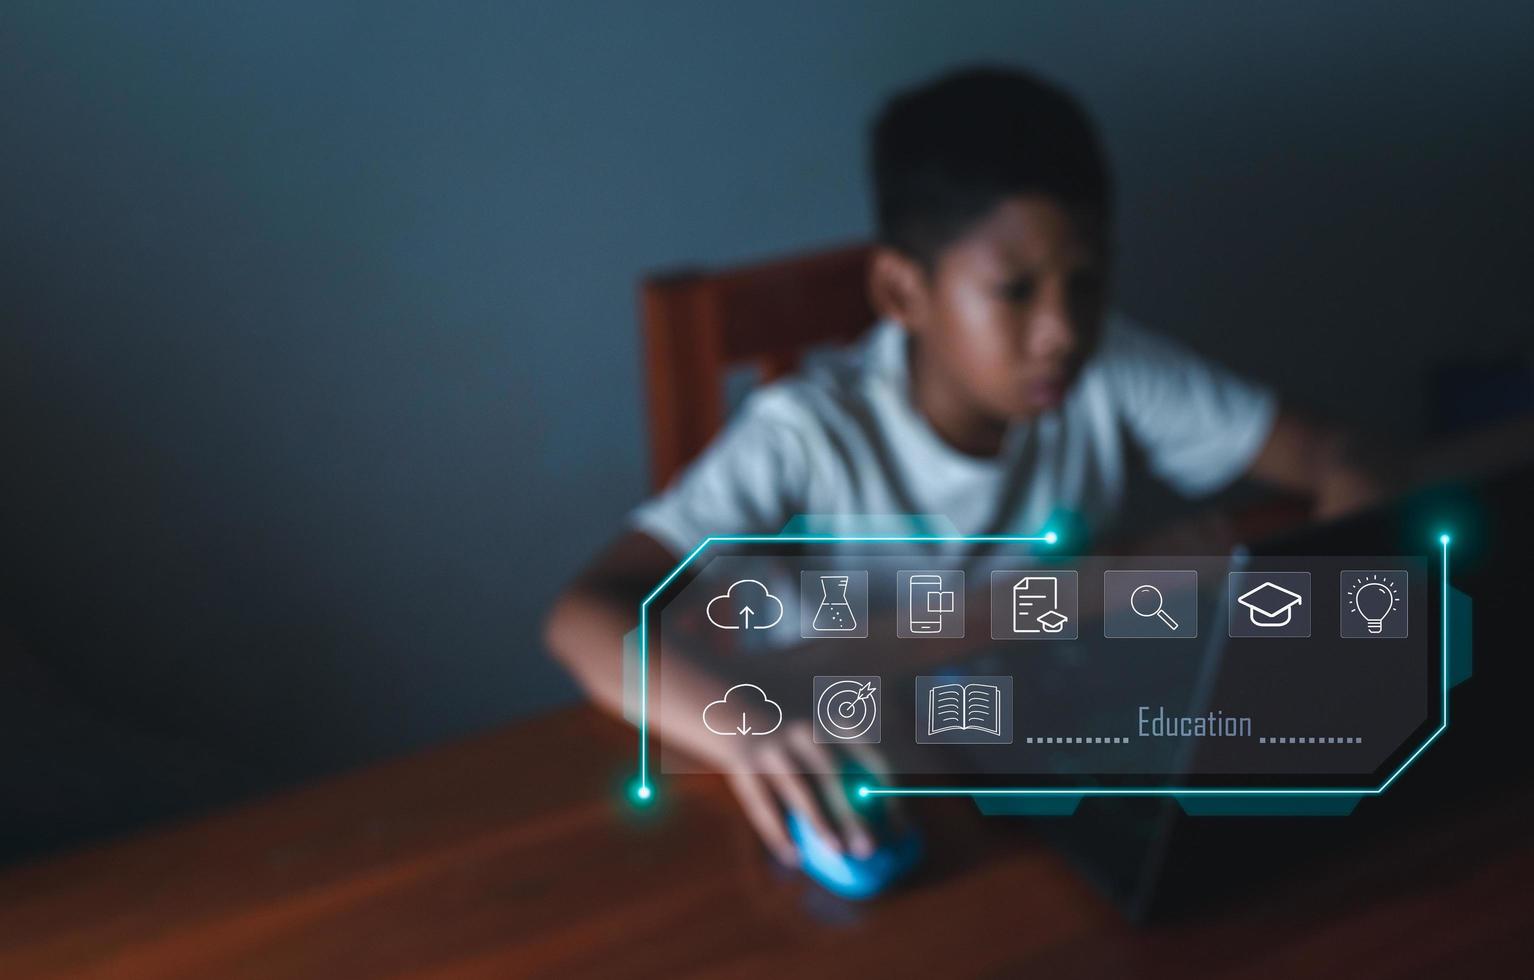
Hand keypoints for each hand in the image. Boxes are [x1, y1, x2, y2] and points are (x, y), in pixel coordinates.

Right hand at [723, 720, 890, 866]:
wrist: (735, 720)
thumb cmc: (794, 747)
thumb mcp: (825, 745)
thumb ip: (851, 775)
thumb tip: (888, 828)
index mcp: (830, 727)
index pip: (869, 756)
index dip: (886, 793)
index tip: (898, 829)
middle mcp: (802, 732)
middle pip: (832, 773)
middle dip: (852, 812)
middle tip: (870, 849)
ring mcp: (771, 748)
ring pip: (797, 788)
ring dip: (819, 821)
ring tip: (837, 851)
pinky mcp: (743, 766)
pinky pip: (761, 804)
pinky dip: (778, 833)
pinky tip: (793, 859)